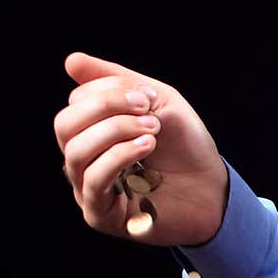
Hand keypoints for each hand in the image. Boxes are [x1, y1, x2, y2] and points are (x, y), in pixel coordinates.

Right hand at [54, 52, 229, 246]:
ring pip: (75, 152)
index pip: (75, 104)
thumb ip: (114, 80)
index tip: (148, 97)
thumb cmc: (185, 146)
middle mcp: (84, 162)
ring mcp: (89, 190)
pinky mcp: (102, 215)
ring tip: (153, 130)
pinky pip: (93, 181)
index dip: (108, 92)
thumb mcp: (155, 100)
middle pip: (64, 125)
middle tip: (146, 109)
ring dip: (115, 131)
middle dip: (104, 107)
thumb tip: (71, 61)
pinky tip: (146, 147)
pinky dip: (119, 156)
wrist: (214, 188)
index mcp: (91, 133)